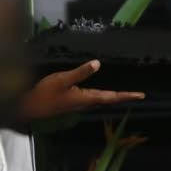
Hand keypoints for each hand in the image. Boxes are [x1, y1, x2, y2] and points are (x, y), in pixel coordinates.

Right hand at [18, 60, 144, 120]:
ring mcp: (79, 103)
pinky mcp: (73, 101)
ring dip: (114, 96)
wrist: (29, 107)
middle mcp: (86, 102)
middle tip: (137, 94)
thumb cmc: (45, 94)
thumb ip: (80, 72)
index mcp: (87, 98)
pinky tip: (101, 92)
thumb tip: (98, 64)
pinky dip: (102, 95)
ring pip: (101, 99)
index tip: (141, 96)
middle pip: (109, 99)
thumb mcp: (62, 79)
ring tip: (125, 93)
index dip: (126, 95)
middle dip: (123, 96)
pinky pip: (93, 98)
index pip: (111, 97)